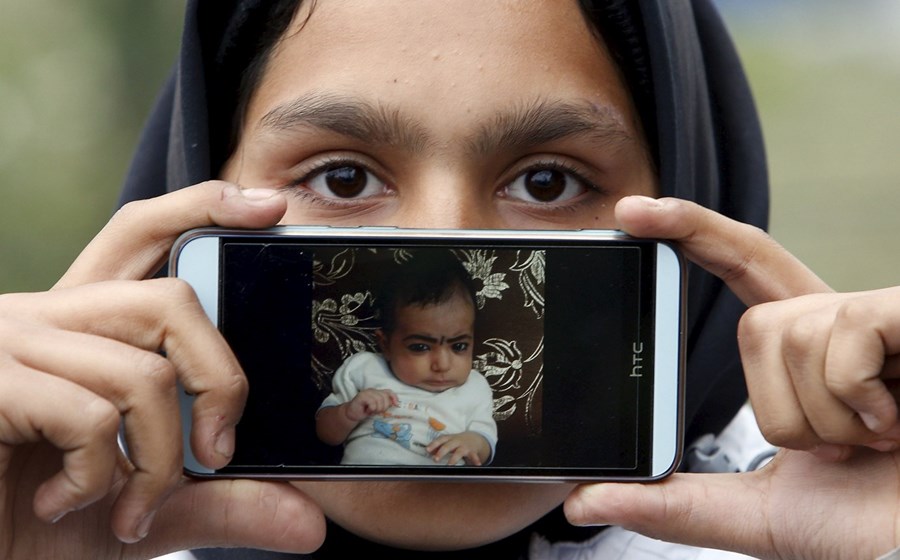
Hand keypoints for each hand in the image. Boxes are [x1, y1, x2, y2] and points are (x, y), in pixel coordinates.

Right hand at [0, 182, 323, 558]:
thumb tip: (309, 521)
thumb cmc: (30, 522)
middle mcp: (46, 318)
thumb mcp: (145, 508)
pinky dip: (98, 478)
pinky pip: (92, 416)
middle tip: (217, 453)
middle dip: (219, 380)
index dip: (204, 208)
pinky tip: (61, 503)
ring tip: (131, 508)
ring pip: (146, 371)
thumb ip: (220, 502)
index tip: (269, 206)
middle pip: (170, 300)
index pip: (145, 236)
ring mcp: (12, 344)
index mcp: (82, 327)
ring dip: (160, 460)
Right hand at [345, 389, 398, 420]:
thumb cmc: (365, 411)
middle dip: (383, 407)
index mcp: (377, 392)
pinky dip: (371, 409)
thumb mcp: (377, 407)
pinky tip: (367, 410)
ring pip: (379, 400)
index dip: (394, 397)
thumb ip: (384, 404)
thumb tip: (396, 404)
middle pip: (385, 397)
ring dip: (376, 409)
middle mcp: (372, 390)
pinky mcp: (361, 396)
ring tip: (371, 411)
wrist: (352, 414)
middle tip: (376, 411)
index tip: (396, 405)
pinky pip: (372, 402)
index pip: (389, 392)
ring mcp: (366, 392)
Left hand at [426, 432, 489, 464]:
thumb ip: (439, 446)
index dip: (434, 444)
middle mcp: (457, 441)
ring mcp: (464, 446)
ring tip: (449, 464)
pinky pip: (474, 456)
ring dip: (454, 458)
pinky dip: (476, 460)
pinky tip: (477, 465)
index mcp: (450, 438)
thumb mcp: (448, 441)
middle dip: (441, 452)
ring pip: (459, 452)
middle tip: (435, 459)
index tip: (427, 450)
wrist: (474, 438)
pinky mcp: (472, 451)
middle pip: (448, 446)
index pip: (440, 440)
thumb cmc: (457, 441)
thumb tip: (428, 451)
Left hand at [563, 196, 899, 558]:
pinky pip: (841, 331)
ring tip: (875, 442)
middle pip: (755, 322)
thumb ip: (674, 505)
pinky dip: (854, 395)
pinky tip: (896, 422)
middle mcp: (843, 325)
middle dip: (781, 404)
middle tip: (835, 454)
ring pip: (790, 333)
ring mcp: (881, 318)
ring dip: (821, 415)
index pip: (743, 268)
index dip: (693, 231)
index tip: (631, 211)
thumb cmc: (869, 527)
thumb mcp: (757, 513)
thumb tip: (582, 501)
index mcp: (811, 354)